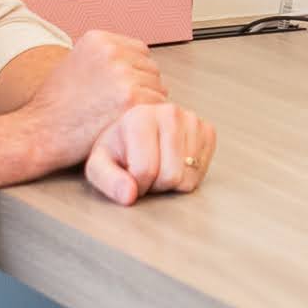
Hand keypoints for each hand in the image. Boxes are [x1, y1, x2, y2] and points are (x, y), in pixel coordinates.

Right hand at [14, 31, 169, 161]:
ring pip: (157, 88)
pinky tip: (126, 126)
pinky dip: (146, 119)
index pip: (139, 51)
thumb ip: (105, 58)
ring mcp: (123, 73)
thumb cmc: (55, 106)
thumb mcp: (75, 63)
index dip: (134, 74)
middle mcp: (112, 51)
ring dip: (145, 105)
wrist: (41, 132)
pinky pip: (158, 106)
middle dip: (142, 89)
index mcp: (98, 39)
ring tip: (119, 118)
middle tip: (119, 109)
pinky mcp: (132, 98)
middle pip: (150, 69)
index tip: (121, 91)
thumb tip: (136, 62)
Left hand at [84, 100, 217, 206]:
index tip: (130, 176)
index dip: (136, 185)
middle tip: (146, 172)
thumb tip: (129, 195)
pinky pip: (203, 173)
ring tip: (159, 166)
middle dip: (156, 184)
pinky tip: (174, 162)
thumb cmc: (118, 150)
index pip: (145, 172)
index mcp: (140, 117)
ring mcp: (192, 120)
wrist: (137, 132)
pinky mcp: (207, 130)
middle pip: (171, 176)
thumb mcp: (100, 166)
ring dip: (172, 181)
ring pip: (189, 178)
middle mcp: (169, 113)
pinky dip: (188, 174)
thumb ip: (109, 181)